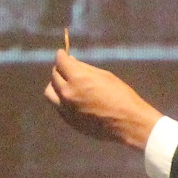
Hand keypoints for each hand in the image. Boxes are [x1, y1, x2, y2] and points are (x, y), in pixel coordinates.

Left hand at [45, 46, 163, 148]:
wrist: (128, 124)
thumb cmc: (121, 96)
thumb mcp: (105, 76)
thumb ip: (84, 69)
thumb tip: (70, 62)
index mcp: (77, 79)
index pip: (60, 62)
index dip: (61, 56)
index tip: (63, 54)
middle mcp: (67, 93)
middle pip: (54, 76)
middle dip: (59, 69)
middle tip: (67, 68)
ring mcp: (65, 108)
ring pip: (50, 92)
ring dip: (55, 85)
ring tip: (65, 84)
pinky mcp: (68, 120)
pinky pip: (57, 105)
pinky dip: (60, 98)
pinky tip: (71, 98)